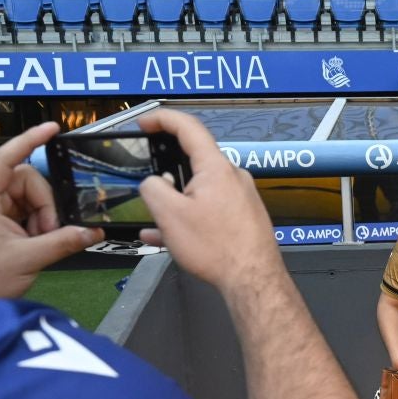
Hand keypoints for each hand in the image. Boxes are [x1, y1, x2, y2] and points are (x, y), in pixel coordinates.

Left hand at [0, 122, 101, 309]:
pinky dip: (38, 225)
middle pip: (26, 180)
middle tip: (48, 232)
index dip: (29, 140)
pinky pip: (26, 212)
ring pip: (29, 197)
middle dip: (44, 204)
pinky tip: (39, 242)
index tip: (52, 128)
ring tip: (41, 242)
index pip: (5, 159)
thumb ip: (62, 242)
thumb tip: (92, 231)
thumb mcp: (27, 261)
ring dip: (43, 216)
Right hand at [135, 109, 282, 295]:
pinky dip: (190, 216)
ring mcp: (241, 197)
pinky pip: (210, 208)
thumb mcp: (169, 215)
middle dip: (167, 170)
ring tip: (156, 220)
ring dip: (176, 200)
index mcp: (215, 167)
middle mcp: (232, 176)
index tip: (144, 121)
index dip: (162, 118)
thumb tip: (152, 183)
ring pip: (200, 189)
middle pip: (194, 160)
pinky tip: (169, 236)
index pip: (188, 127)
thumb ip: (153, 190)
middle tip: (148, 181)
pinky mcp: (244, 216)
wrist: (253, 280)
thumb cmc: (216, 247)